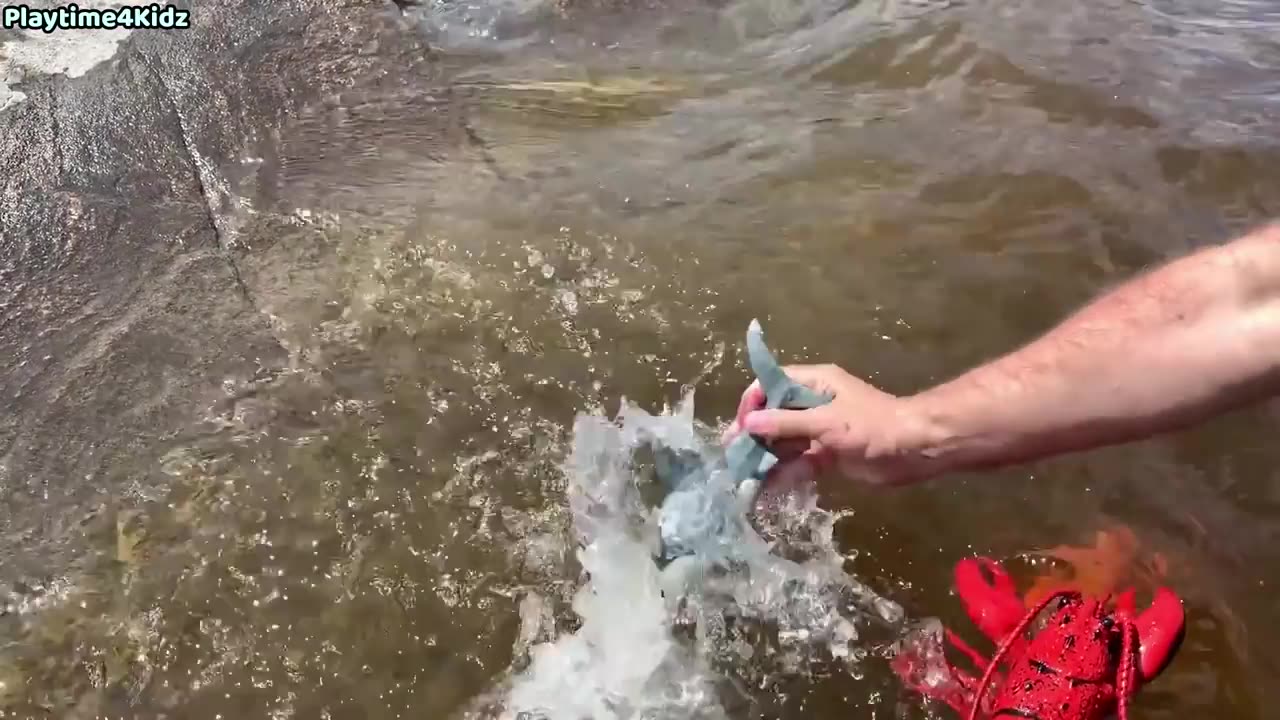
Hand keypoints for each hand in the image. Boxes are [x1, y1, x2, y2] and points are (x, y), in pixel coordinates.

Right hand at [723, 364, 938, 487]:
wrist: (914, 451)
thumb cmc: (872, 426)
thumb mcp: (827, 422)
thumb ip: (786, 424)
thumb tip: (748, 425)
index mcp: (814, 383)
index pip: (772, 384)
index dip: (753, 402)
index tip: (741, 425)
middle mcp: (813, 404)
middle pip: (774, 416)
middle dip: (754, 436)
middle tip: (734, 456)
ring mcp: (819, 431)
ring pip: (784, 443)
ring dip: (766, 459)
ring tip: (744, 478)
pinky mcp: (827, 456)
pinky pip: (798, 464)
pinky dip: (784, 476)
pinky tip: (766, 491)